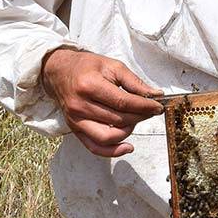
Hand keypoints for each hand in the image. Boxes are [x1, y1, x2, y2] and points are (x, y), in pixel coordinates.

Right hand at [41, 48, 163, 156]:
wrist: (59, 71)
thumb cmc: (87, 67)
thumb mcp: (112, 66)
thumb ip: (134, 82)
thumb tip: (156, 95)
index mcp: (90, 86)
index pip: (123, 102)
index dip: (144, 106)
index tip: (158, 106)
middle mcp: (80, 106)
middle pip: (118, 120)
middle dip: (140, 117)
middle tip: (150, 110)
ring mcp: (76, 120)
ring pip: (108, 136)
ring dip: (128, 131)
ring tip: (136, 120)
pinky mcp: (74, 130)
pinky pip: (94, 147)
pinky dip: (112, 151)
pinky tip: (127, 146)